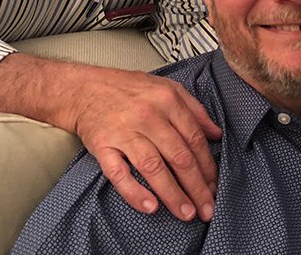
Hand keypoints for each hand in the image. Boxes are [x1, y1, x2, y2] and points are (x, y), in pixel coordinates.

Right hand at [0, 54, 221, 221]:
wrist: (84, 88)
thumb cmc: (128, 89)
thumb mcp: (166, 88)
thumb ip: (194, 109)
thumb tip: (216, 134)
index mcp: (166, 99)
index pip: (194, 138)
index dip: (207, 166)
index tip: (214, 186)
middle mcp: (147, 115)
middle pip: (178, 156)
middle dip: (196, 186)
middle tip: (207, 208)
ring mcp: (124, 131)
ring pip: (154, 167)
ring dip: (173, 194)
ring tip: (186, 213)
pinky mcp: (102, 145)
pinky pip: (119, 173)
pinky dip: (134, 192)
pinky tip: (150, 206)